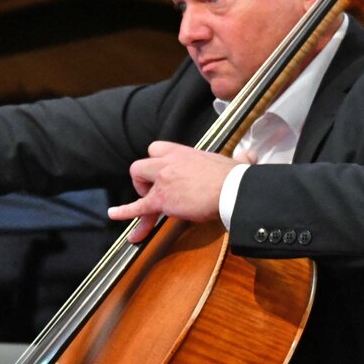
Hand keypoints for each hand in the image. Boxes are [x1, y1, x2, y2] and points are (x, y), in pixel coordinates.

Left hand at [106, 141, 243, 242]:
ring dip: (141, 194)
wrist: (233, 190)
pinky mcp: (162, 199)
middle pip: (142, 164)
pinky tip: (114, 214)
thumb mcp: (236, 161)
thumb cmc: (236, 179)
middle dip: (144, 179)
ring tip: (149, 207)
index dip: (156, 163)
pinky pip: (137, 206)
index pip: (156, 149)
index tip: (164, 174)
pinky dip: (124, 212)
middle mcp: (169, 162)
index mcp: (184, 152)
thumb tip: (249, 157)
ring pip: (138, 180)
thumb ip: (240, 158)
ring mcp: (163, 180)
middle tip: (157, 191)